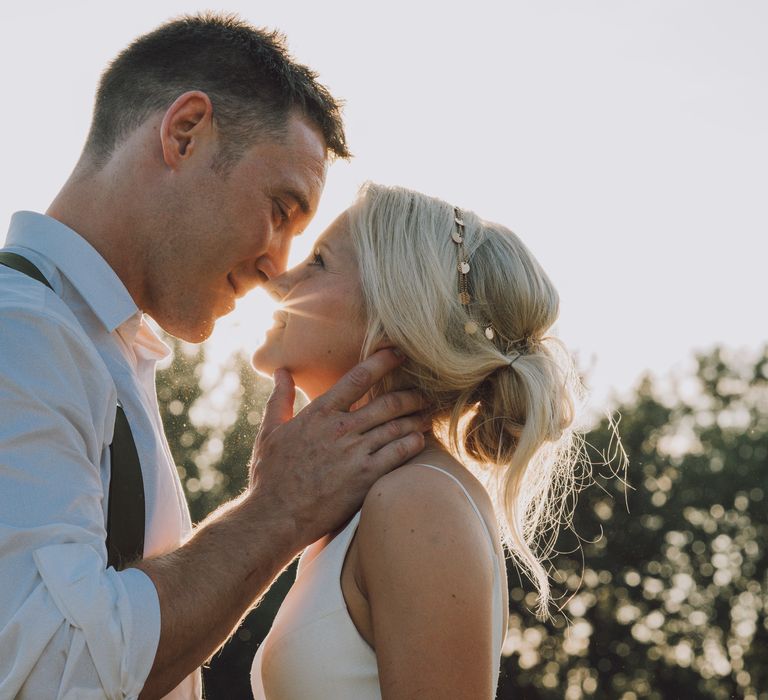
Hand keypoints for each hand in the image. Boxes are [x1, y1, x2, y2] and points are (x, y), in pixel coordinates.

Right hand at [249, 349, 427, 544]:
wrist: (275, 517)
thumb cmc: (271, 476)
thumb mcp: (269, 432)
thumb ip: (279, 399)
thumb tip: (281, 372)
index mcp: (319, 413)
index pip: (358, 378)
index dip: (382, 361)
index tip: (399, 353)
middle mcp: (341, 429)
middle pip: (387, 403)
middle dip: (410, 395)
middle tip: (424, 393)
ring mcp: (355, 453)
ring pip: (396, 426)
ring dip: (415, 418)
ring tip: (427, 415)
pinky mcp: (365, 478)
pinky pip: (398, 454)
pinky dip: (412, 444)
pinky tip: (420, 440)